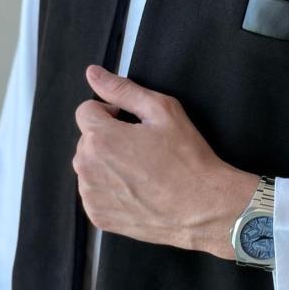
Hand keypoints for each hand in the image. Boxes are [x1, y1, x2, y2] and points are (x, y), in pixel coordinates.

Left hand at [72, 65, 258, 259]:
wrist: (202, 206)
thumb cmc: (186, 158)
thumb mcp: (162, 111)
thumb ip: (123, 90)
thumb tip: (93, 73)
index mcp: (100, 136)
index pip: (86, 111)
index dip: (110, 112)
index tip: (132, 124)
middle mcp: (87, 166)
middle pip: (87, 140)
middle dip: (108, 139)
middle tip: (143, 150)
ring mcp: (90, 194)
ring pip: (89, 167)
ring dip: (107, 164)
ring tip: (141, 172)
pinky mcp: (98, 216)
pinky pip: (94, 193)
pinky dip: (110, 190)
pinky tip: (137, 191)